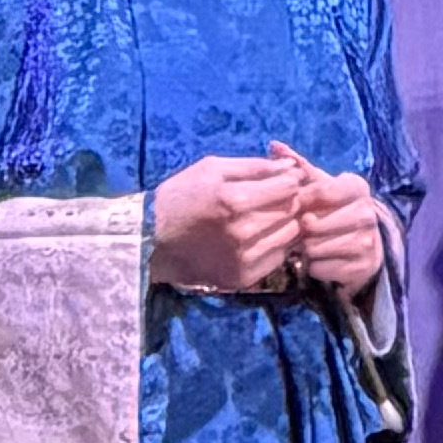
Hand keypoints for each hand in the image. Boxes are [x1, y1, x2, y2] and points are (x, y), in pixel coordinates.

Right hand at [152, 152, 312, 296]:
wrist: (150, 240)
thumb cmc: (180, 196)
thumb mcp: (211, 168)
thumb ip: (254, 167)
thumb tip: (290, 165)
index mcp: (235, 200)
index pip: (288, 187)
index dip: (290, 180)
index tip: (283, 179)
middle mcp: (243, 231)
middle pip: (291, 211)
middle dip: (290, 200)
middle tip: (276, 197)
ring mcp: (244, 258)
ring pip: (290, 235)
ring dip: (285, 223)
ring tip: (267, 217)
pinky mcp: (242, 277)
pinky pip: (278, 257)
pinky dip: (276, 244)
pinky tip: (259, 236)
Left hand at [287, 165, 392, 298]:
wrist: (362, 243)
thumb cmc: (332, 209)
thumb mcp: (319, 185)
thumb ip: (298, 166)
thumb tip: (273, 144)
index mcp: (357, 187)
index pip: (322, 191)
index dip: (301, 200)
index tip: (295, 204)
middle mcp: (368, 213)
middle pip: (315, 224)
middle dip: (302, 228)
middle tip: (302, 228)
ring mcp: (368, 241)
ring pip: (315, 247)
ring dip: (305, 248)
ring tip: (309, 242)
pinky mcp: (363, 266)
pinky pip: (321, 268)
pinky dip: (313, 266)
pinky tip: (318, 259)